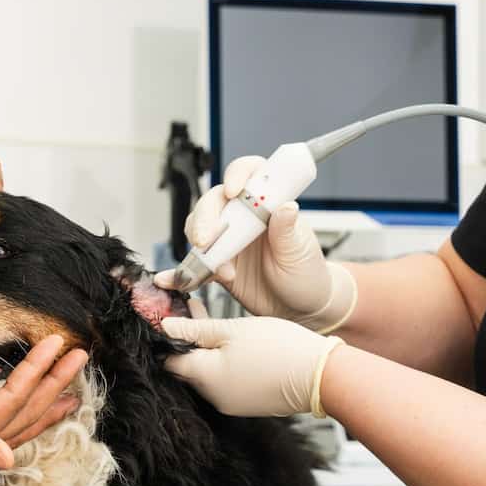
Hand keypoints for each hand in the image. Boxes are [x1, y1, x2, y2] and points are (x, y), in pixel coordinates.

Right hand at [0, 336, 88, 485]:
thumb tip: (7, 453)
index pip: (14, 401)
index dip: (38, 373)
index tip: (58, 345)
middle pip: (25, 409)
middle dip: (54, 383)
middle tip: (81, 355)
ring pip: (14, 415)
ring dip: (42, 398)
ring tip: (68, 386)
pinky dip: (12, 406)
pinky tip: (18, 400)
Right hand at [155, 155, 355, 331]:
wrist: (298, 311)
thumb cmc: (306, 277)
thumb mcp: (301, 254)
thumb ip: (289, 232)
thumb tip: (287, 206)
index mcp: (270, 205)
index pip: (252, 175)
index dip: (238, 175)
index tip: (232, 190)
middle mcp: (245, 217)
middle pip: (216, 200)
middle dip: (206, 216)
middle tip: (206, 239)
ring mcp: (229, 239)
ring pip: (200, 225)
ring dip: (199, 242)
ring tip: (216, 267)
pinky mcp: (217, 262)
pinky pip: (195, 260)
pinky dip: (185, 269)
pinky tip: (179, 278)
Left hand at [159, 316, 343, 418]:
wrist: (320, 376)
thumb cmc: (279, 348)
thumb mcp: (232, 329)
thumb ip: (195, 329)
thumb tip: (164, 326)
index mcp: (205, 376)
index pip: (170, 360)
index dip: (169, 337)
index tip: (175, 316)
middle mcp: (213, 396)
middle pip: (189, 368)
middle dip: (190, 342)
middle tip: (197, 311)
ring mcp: (231, 403)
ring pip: (208, 375)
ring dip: (209, 353)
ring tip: (221, 326)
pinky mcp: (247, 405)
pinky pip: (227, 384)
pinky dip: (226, 366)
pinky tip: (238, 346)